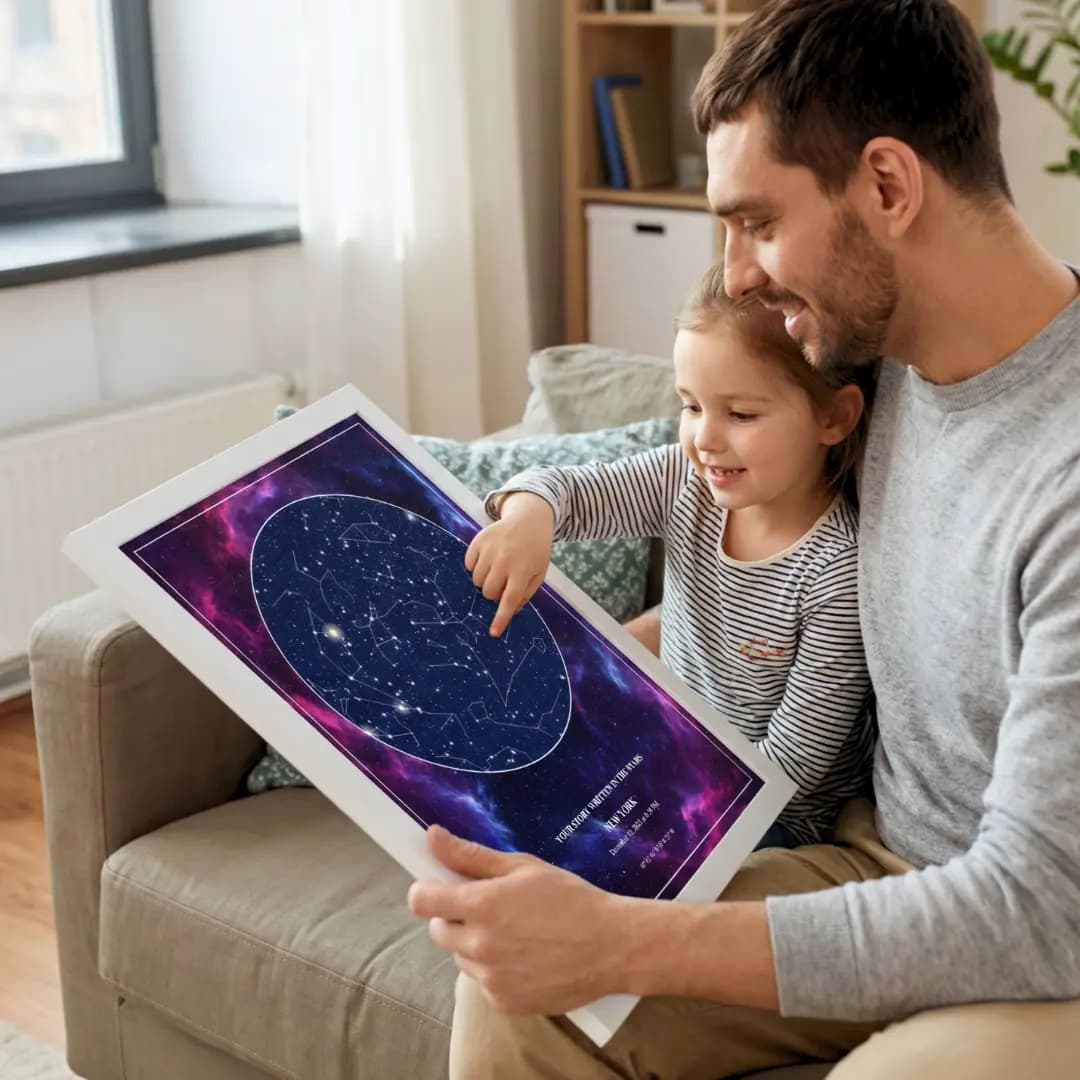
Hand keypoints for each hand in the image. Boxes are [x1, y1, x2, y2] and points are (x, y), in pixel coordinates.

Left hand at [408, 826, 629, 1014]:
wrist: (610, 946)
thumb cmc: (569, 899)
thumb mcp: (522, 867)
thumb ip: (470, 855)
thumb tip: (432, 836)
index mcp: (481, 906)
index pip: (421, 901)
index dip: (427, 890)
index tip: (439, 887)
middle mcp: (479, 946)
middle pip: (438, 930)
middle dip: (454, 917)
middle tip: (491, 908)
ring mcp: (490, 979)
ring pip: (461, 957)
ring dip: (475, 945)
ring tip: (516, 934)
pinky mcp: (503, 1003)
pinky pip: (483, 982)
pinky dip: (495, 970)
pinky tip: (526, 957)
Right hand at [465, 493, 553, 636]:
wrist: (529, 520)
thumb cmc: (535, 551)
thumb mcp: (539, 573)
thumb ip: (525, 593)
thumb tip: (509, 610)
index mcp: (522, 571)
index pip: (509, 600)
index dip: (501, 618)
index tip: (493, 633)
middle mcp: (505, 560)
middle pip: (488, 592)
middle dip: (494, 593)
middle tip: (504, 582)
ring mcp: (490, 549)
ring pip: (476, 580)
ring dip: (485, 580)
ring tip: (497, 569)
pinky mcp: (479, 540)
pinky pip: (468, 564)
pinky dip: (475, 566)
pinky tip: (488, 559)